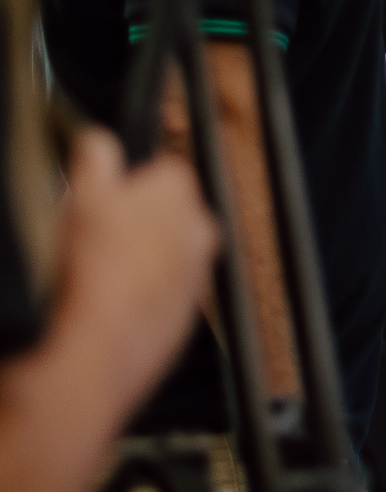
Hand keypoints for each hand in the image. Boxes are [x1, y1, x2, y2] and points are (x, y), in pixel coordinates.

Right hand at [56, 128, 219, 420]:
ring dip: (140, 259)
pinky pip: (163, 294)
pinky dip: (141, 296)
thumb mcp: (81, 194)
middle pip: (170, 213)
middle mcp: (199, 232)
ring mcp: (196, 278)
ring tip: (98, 272)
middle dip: (139, 220)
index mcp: (179, 194)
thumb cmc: (89, 271)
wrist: (91, 350)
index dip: (129, 182)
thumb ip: (97, 155)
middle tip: (97, 235)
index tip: (105, 195)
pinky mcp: (184, 317)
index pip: (164, 168)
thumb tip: (100, 142)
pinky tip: (108, 303)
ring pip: (166, 256)